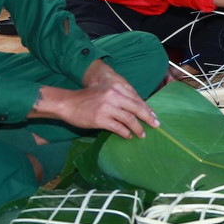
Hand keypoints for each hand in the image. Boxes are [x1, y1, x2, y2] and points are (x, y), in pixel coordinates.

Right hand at [38, 64, 158, 139]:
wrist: (68, 103)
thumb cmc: (88, 98)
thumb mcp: (106, 91)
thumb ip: (120, 97)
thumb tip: (137, 108)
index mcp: (116, 87)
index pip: (136, 99)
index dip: (146, 108)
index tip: (153, 116)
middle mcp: (113, 96)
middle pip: (136, 108)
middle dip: (148, 118)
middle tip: (155, 125)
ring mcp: (107, 108)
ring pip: (129, 119)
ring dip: (138, 128)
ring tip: (142, 134)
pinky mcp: (100, 119)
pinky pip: (118, 128)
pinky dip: (125, 133)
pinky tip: (128, 136)